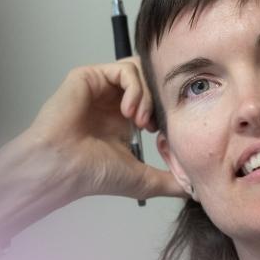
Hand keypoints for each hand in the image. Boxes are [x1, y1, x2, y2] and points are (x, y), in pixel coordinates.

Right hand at [0, 58, 184, 242]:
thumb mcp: (143, 179)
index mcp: (124, 119)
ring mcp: (101, 86)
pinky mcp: (88, 75)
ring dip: (147, 96)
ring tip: (141, 121)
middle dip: (159, 101)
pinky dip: (134, 88)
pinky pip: (123, 69)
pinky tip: (129, 112)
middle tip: (155, 126)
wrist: (64, 168)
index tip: (164, 134)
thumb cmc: (94, 174)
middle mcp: (113, 100)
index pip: (156, 99)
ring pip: (139, 72)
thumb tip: (195, 190)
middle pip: (150, 81)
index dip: (166, 111)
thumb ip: (170, 181)